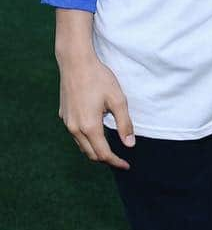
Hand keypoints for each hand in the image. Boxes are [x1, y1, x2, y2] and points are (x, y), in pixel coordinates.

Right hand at [58, 47, 135, 168]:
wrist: (75, 63)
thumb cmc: (99, 79)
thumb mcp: (118, 100)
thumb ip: (125, 124)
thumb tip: (130, 144)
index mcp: (89, 126)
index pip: (103, 154)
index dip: (116, 162)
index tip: (127, 165)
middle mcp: (75, 128)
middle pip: (91, 154)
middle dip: (106, 159)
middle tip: (120, 160)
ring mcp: (67, 122)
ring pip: (82, 145)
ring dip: (95, 150)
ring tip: (110, 149)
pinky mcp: (64, 116)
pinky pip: (76, 135)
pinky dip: (87, 140)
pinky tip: (96, 133)